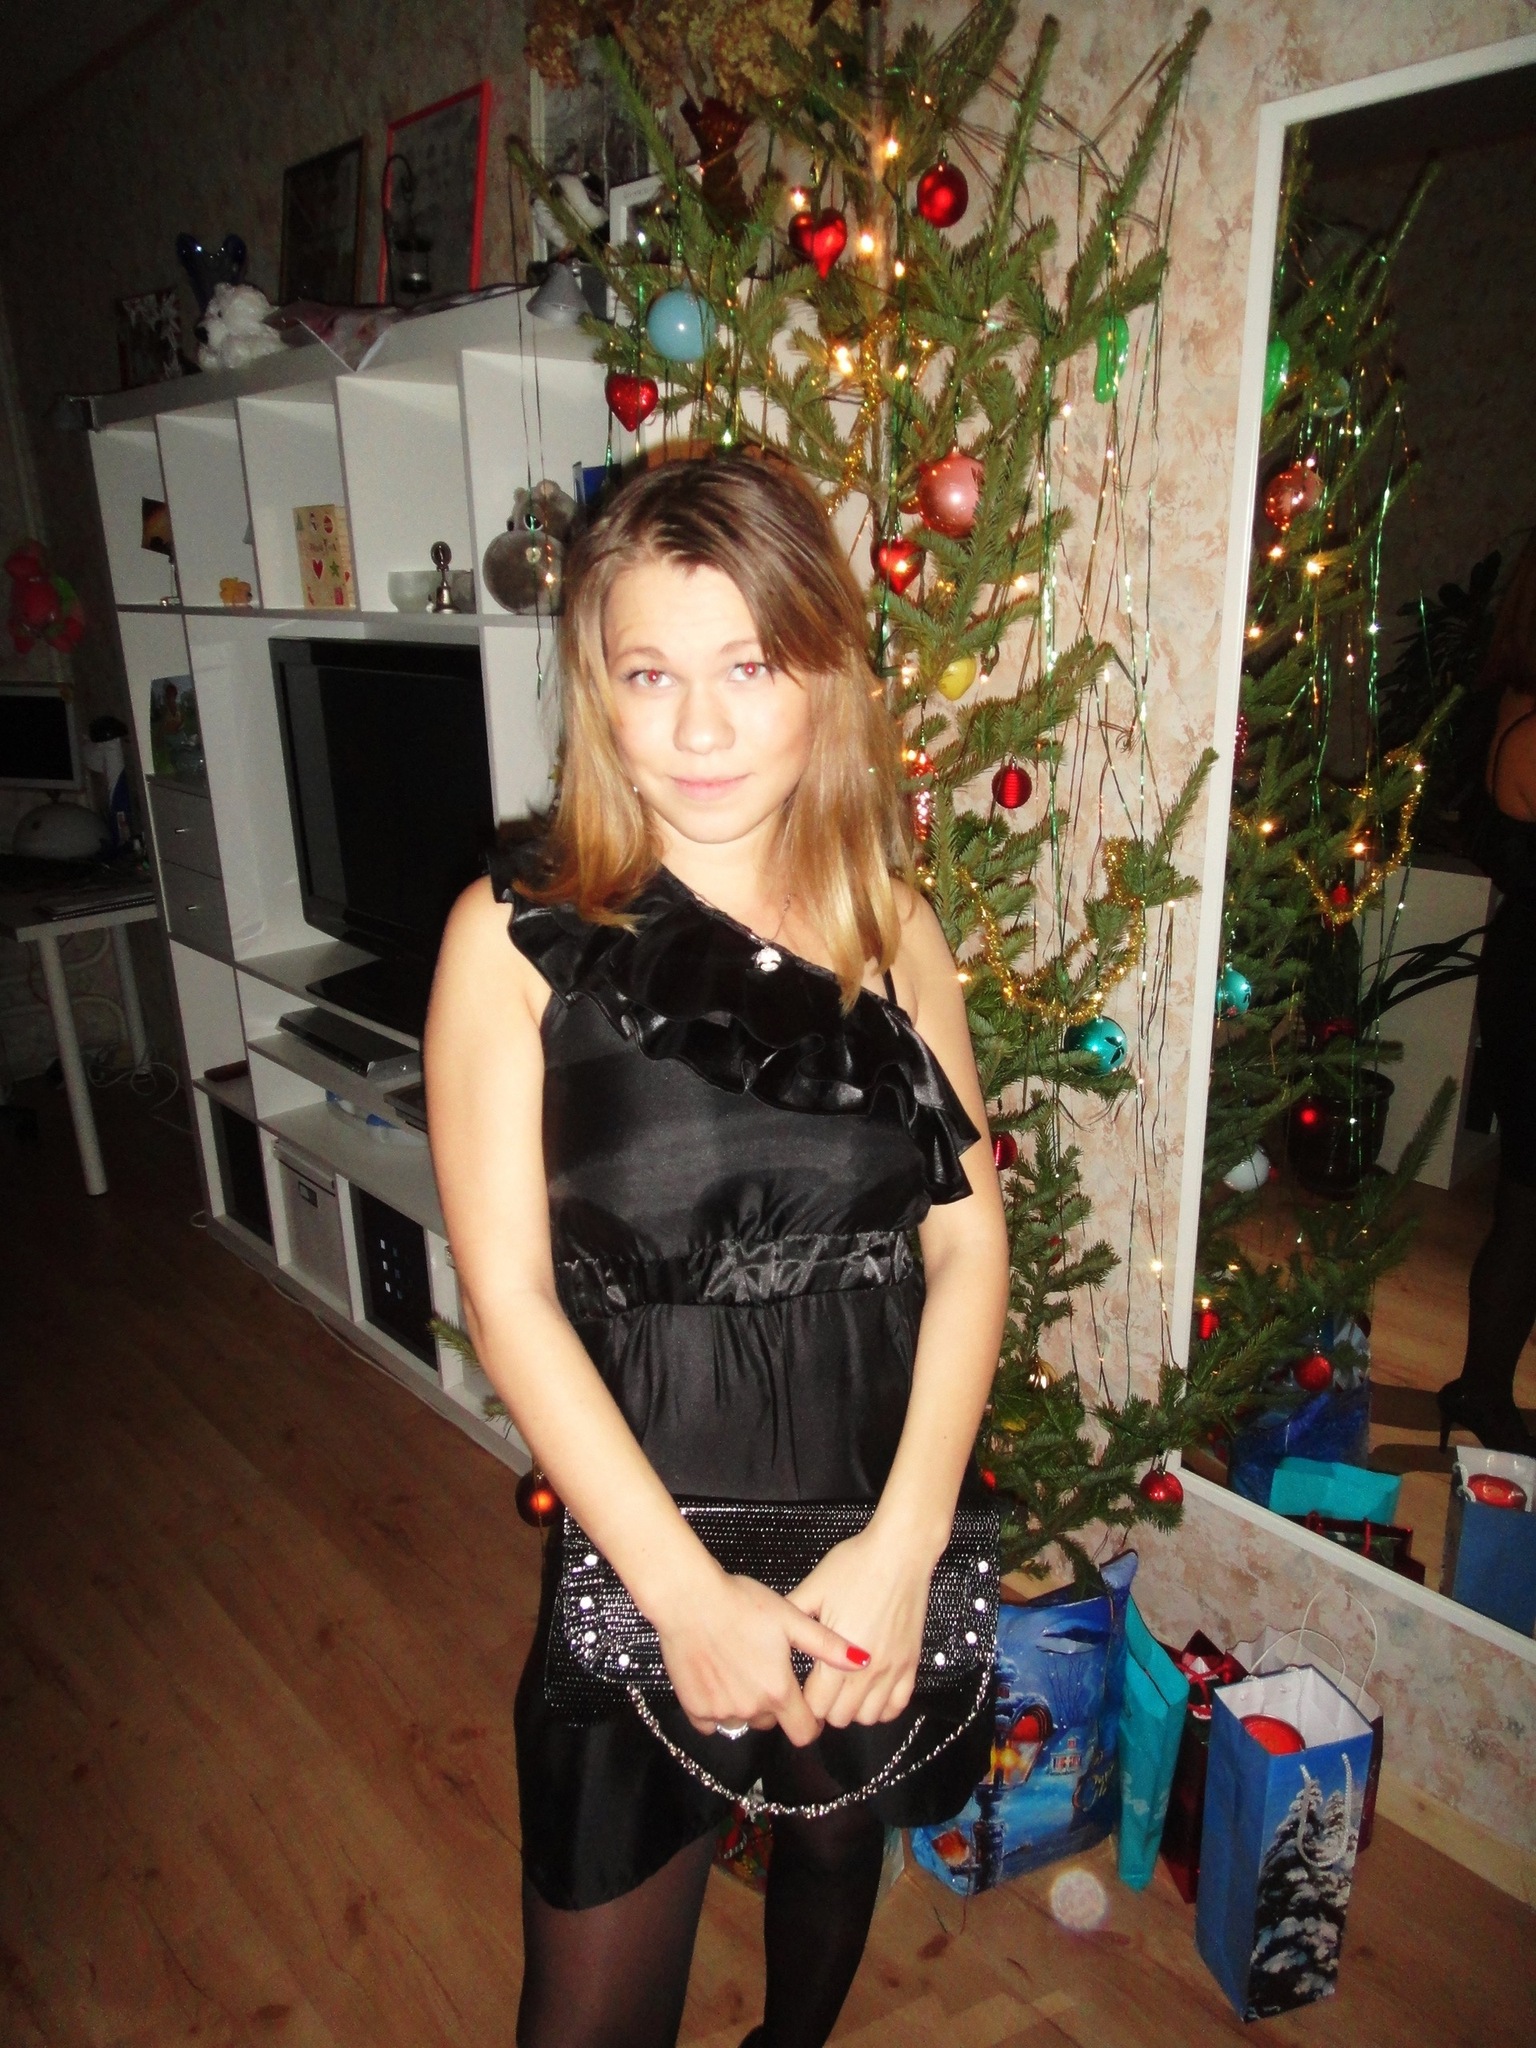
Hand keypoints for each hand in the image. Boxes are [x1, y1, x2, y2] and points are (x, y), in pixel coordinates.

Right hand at [653, 1566, 868, 1746]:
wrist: (689, 1599)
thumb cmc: (740, 1603)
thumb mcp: (789, 1618)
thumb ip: (828, 1645)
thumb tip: (864, 1660)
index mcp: (778, 1691)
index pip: (803, 1732)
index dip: (809, 1722)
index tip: (805, 1706)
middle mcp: (751, 1708)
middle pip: (772, 1723)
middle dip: (775, 1705)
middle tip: (767, 1670)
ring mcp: (721, 1711)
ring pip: (743, 1721)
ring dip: (747, 1705)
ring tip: (741, 1667)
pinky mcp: (695, 1708)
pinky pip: (712, 1721)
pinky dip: (717, 1706)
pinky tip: (718, 1675)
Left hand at [791, 1525, 934, 1727]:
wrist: (900, 1551)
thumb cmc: (857, 1565)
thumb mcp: (814, 1587)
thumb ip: (792, 1615)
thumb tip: (769, 1629)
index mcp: (838, 1653)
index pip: (815, 1705)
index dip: (803, 1701)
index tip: (800, 1688)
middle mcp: (867, 1669)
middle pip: (840, 1718)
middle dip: (825, 1707)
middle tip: (819, 1687)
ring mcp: (892, 1668)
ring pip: (869, 1717)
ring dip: (853, 1709)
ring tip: (843, 1688)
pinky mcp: (911, 1663)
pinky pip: (897, 1705)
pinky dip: (883, 1706)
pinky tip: (871, 1689)